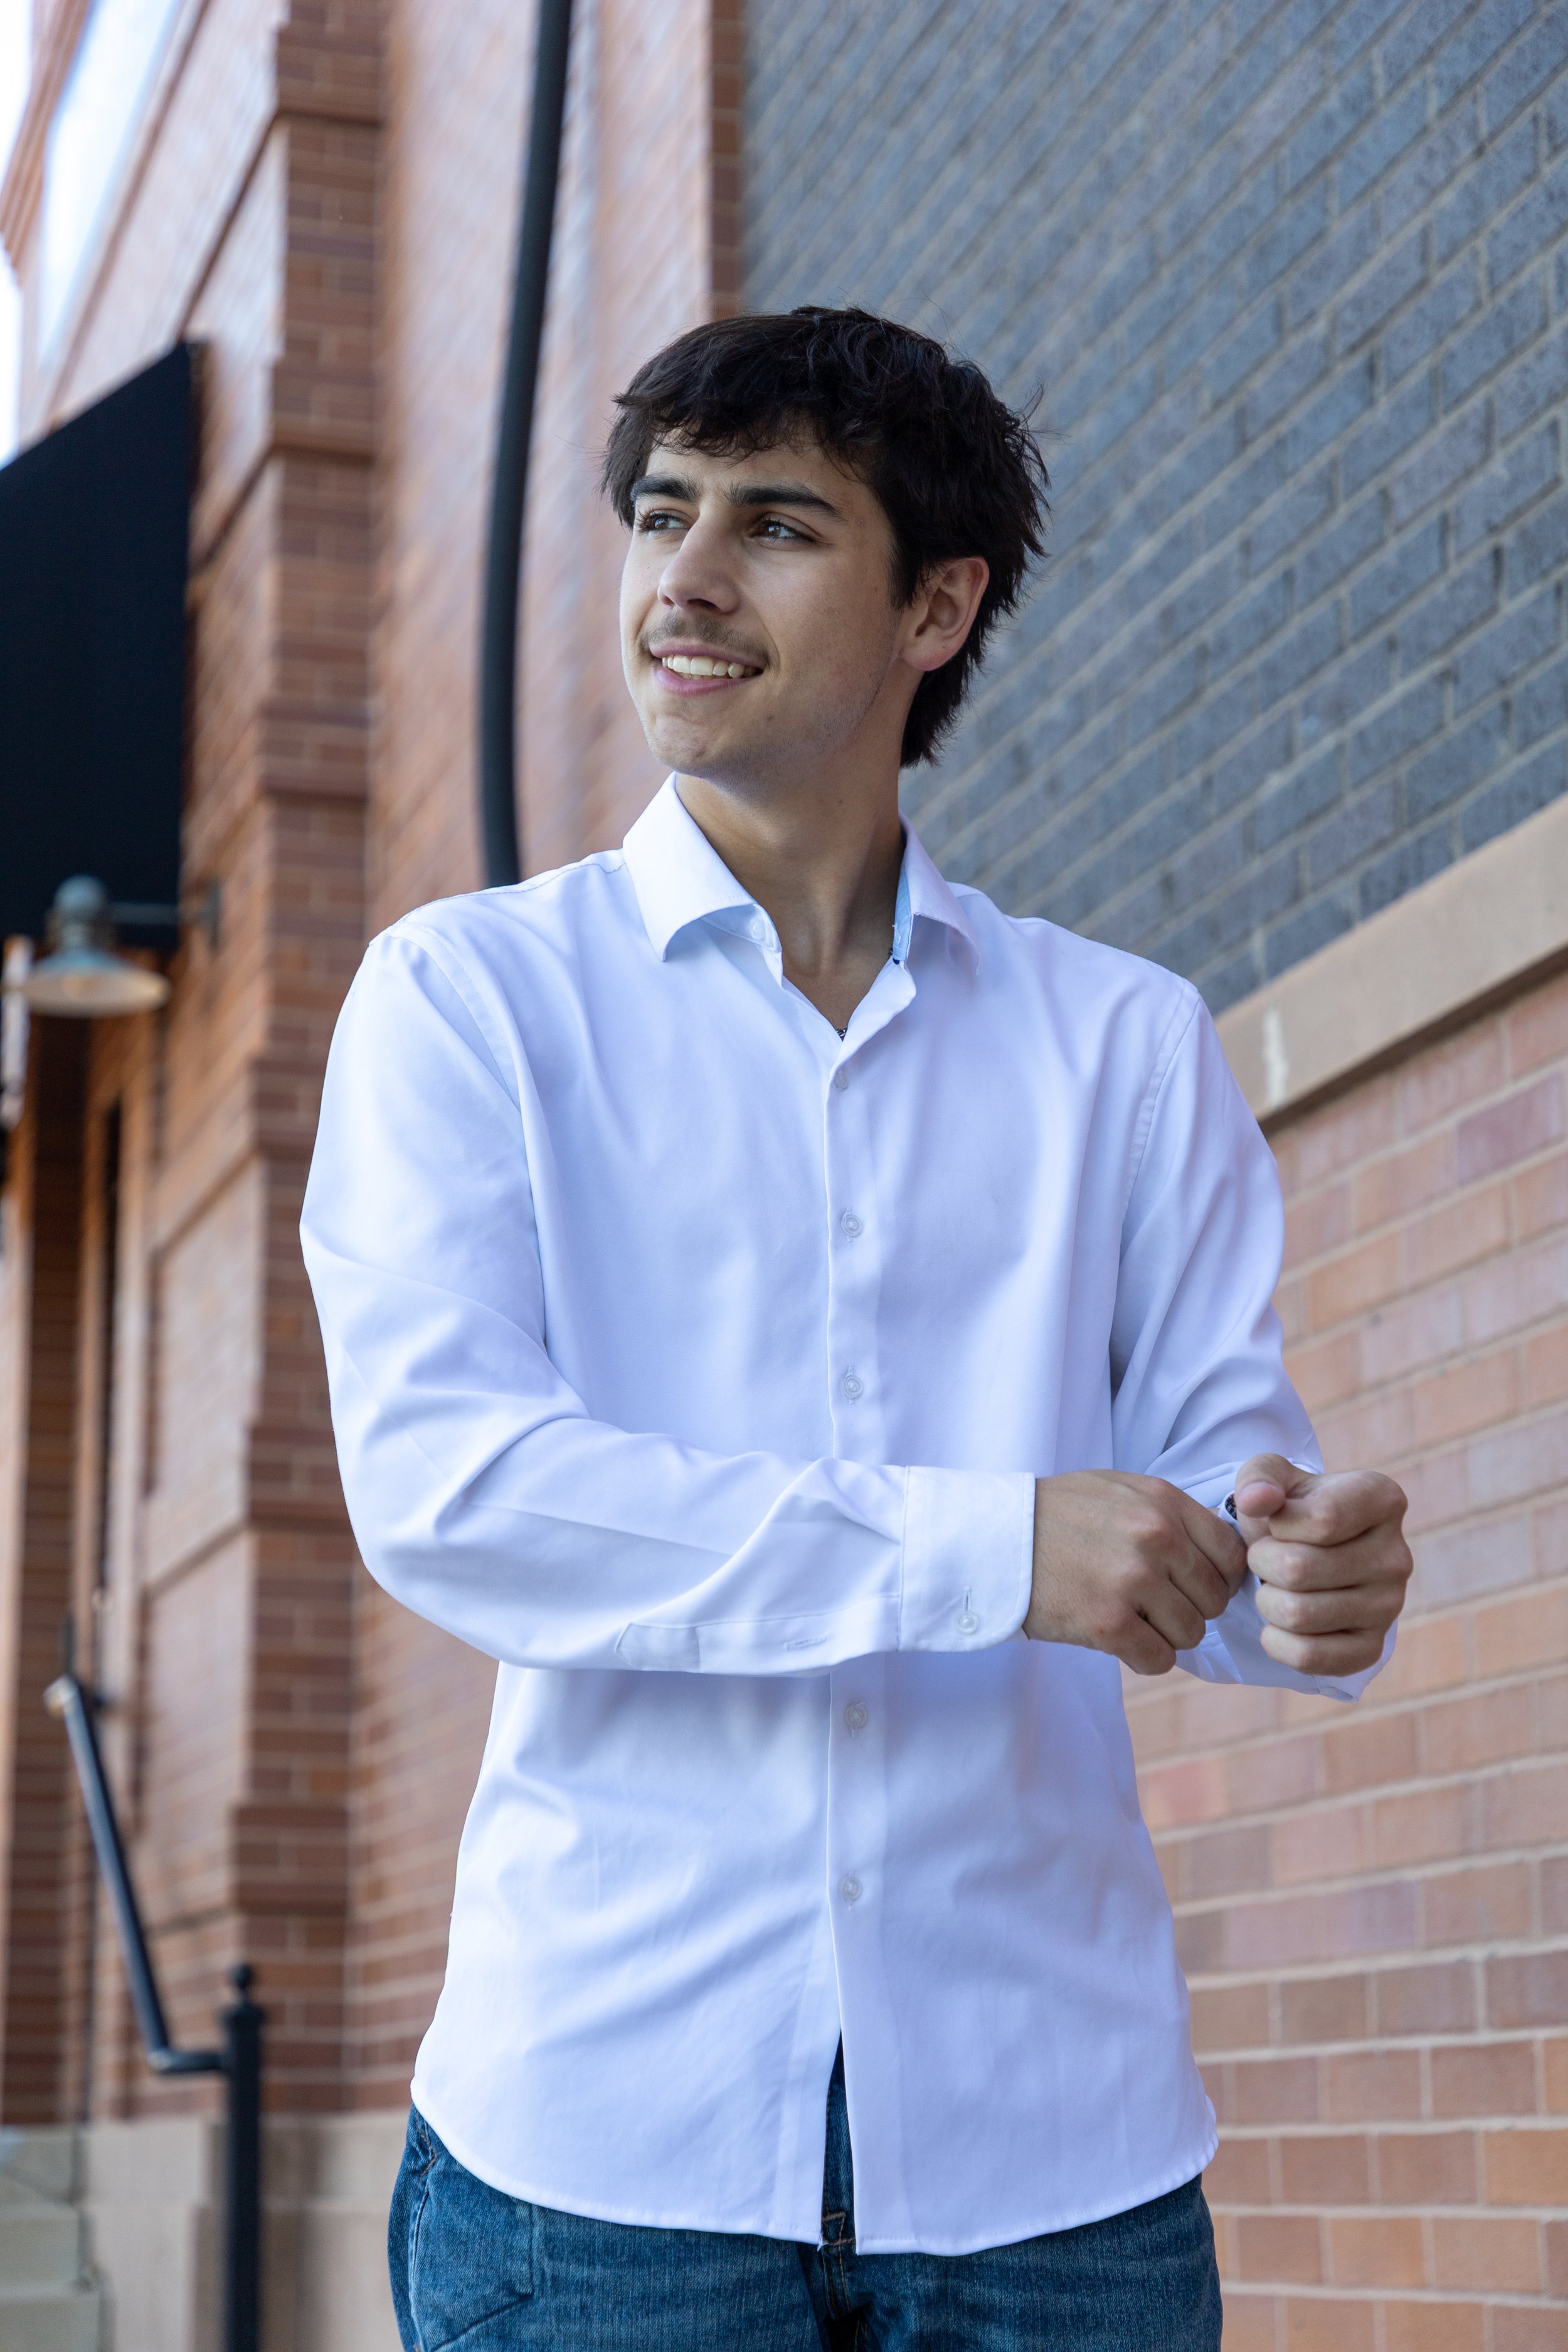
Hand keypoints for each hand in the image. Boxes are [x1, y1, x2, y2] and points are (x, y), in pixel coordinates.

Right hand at [1026, 1471, 1247, 1675]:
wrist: (994, 1539)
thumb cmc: (1056, 1515)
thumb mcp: (1118, 1490)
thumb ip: (1169, 1513)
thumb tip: (1219, 1552)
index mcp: (1163, 1502)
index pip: (1230, 1555)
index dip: (1217, 1577)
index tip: (1193, 1585)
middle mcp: (1156, 1538)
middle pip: (1213, 1599)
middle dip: (1190, 1608)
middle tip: (1154, 1605)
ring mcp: (1133, 1581)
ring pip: (1190, 1633)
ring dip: (1165, 1635)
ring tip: (1131, 1619)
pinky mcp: (1108, 1623)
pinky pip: (1159, 1659)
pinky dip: (1143, 1656)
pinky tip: (1118, 1638)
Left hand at [1234, 1454, 1411, 1676]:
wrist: (1307, 1554)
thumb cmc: (1289, 1510)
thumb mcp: (1270, 1477)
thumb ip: (1259, 1478)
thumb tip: (1255, 1501)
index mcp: (1382, 1500)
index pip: (1322, 1520)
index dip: (1277, 1525)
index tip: (1276, 1523)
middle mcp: (1397, 1555)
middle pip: (1299, 1569)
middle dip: (1262, 1563)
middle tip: (1266, 1558)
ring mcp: (1390, 1606)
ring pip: (1297, 1615)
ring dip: (1266, 1600)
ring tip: (1276, 1585)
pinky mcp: (1373, 1649)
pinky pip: (1309, 1657)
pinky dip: (1277, 1642)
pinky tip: (1279, 1622)